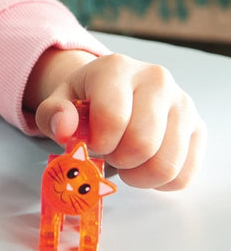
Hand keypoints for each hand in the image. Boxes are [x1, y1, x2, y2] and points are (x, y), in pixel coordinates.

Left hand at [26, 49, 205, 190]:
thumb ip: (52, 113)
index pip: (113, 117)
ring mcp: (183, 104)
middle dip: (119, 159)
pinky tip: (144, 166)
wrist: (114, 90)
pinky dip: (160, 182)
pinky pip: (184, 175)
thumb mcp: (59, 100)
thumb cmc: (87, 98)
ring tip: (125, 160)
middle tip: (109, 152)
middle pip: (142, 143)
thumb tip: (64, 129)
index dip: (99, 142)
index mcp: (117, 67)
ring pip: (167, 164)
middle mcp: (156, 80)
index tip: (92, 141)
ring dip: (139, 175)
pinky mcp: (198, 128)